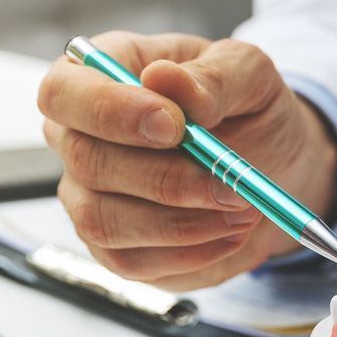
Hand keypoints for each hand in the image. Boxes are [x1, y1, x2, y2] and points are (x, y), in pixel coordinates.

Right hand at [38, 31, 336, 289]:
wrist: (272, 168)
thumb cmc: (248, 110)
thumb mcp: (249, 75)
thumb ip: (213, 76)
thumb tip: (164, 79)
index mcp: (99, 76)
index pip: (64, 91)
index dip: (110, 111)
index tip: (174, 126)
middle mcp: (79, 137)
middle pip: (86, 162)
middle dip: (165, 179)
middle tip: (230, 184)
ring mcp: (88, 196)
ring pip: (103, 221)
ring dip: (181, 223)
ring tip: (242, 208)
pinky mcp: (112, 246)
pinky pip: (132, 262)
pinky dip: (190, 253)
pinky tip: (231, 233)